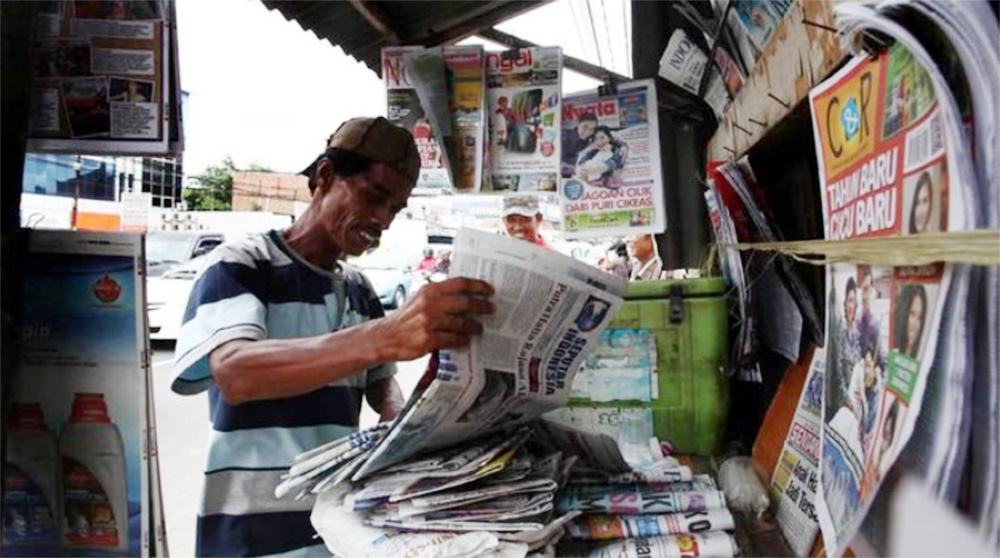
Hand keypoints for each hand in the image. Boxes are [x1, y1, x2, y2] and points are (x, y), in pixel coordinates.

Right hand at [373, 277, 493, 361]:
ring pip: (461, 323)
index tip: (489, 290)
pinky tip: (466, 340)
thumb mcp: (419, 298)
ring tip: (479, 328)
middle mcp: (430, 303)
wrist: (385, 336)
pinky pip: (453, 339)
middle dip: (481, 306)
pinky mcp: (427, 339)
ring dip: (474, 326)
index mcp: (429, 290)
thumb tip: (465, 295)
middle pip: (465, 302)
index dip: (478, 286)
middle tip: (491, 309)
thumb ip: (439, 295)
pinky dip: (462, 340)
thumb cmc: (405, 318)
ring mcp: (428, 322)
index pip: (459, 283)